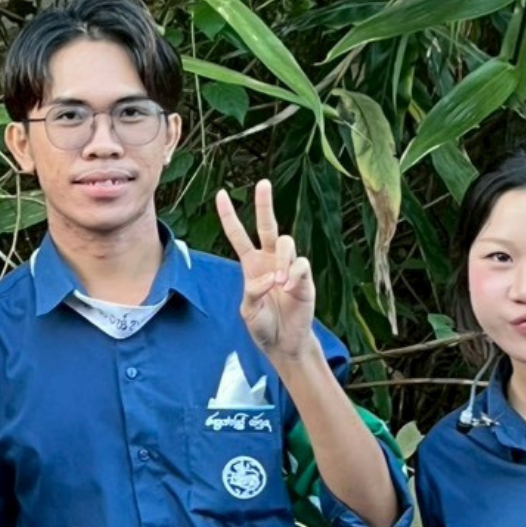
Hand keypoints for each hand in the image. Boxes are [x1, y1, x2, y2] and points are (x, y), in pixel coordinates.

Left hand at [215, 181, 316, 358]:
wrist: (283, 343)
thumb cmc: (263, 325)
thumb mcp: (248, 310)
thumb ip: (253, 292)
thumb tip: (269, 278)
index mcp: (251, 265)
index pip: (238, 235)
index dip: (229, 216)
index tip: (221, 194)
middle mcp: (270, 260)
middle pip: (268, 225)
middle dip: (264, 204)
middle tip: (263, 183)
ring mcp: (288, 267)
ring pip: (286, 243)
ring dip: (281, 260)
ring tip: (279, 284)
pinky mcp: (304, 277)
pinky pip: (301, 264)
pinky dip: (293, 274)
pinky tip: (288, 288)